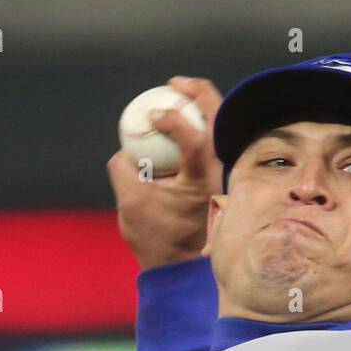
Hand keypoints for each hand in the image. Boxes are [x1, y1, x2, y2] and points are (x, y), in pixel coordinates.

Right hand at [106, 75, 223, 269]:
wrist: (183, 267)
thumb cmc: (157, 238)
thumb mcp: (130, 204)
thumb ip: (122, 168)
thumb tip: (125, 146)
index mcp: (203, 181)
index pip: (195, 138)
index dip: (173, 118)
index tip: (153, 115)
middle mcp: (223, 174)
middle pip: (219, 118)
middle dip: (198, 92)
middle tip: (173, 84)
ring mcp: (228, 175)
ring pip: (223, 126)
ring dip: (203, 105)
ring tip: (179, 94)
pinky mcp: (227, 178)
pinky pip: (217, 140)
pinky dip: (202, 126)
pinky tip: (183, 122)